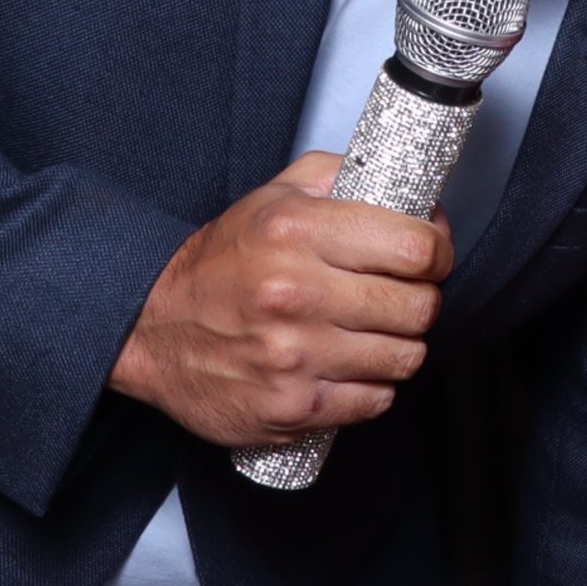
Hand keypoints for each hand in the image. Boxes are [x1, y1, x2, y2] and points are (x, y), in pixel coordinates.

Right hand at [108, 154, 452, 447]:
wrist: (149, 328)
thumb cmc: (223, 261)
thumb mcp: (276, 196)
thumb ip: (344, 177)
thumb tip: (415, 193)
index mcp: (297, 233)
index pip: (416, 247)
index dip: (438, 251)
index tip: (430, 255)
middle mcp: (295, 295)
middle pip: (420, 306)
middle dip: (422, 299)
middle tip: (401, 296)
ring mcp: (293, 357)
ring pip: (405, 357)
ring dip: (401, 345)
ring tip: (376, 332)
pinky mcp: (289, 409)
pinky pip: (376, 401)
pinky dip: (374, 386)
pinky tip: (351, 367)